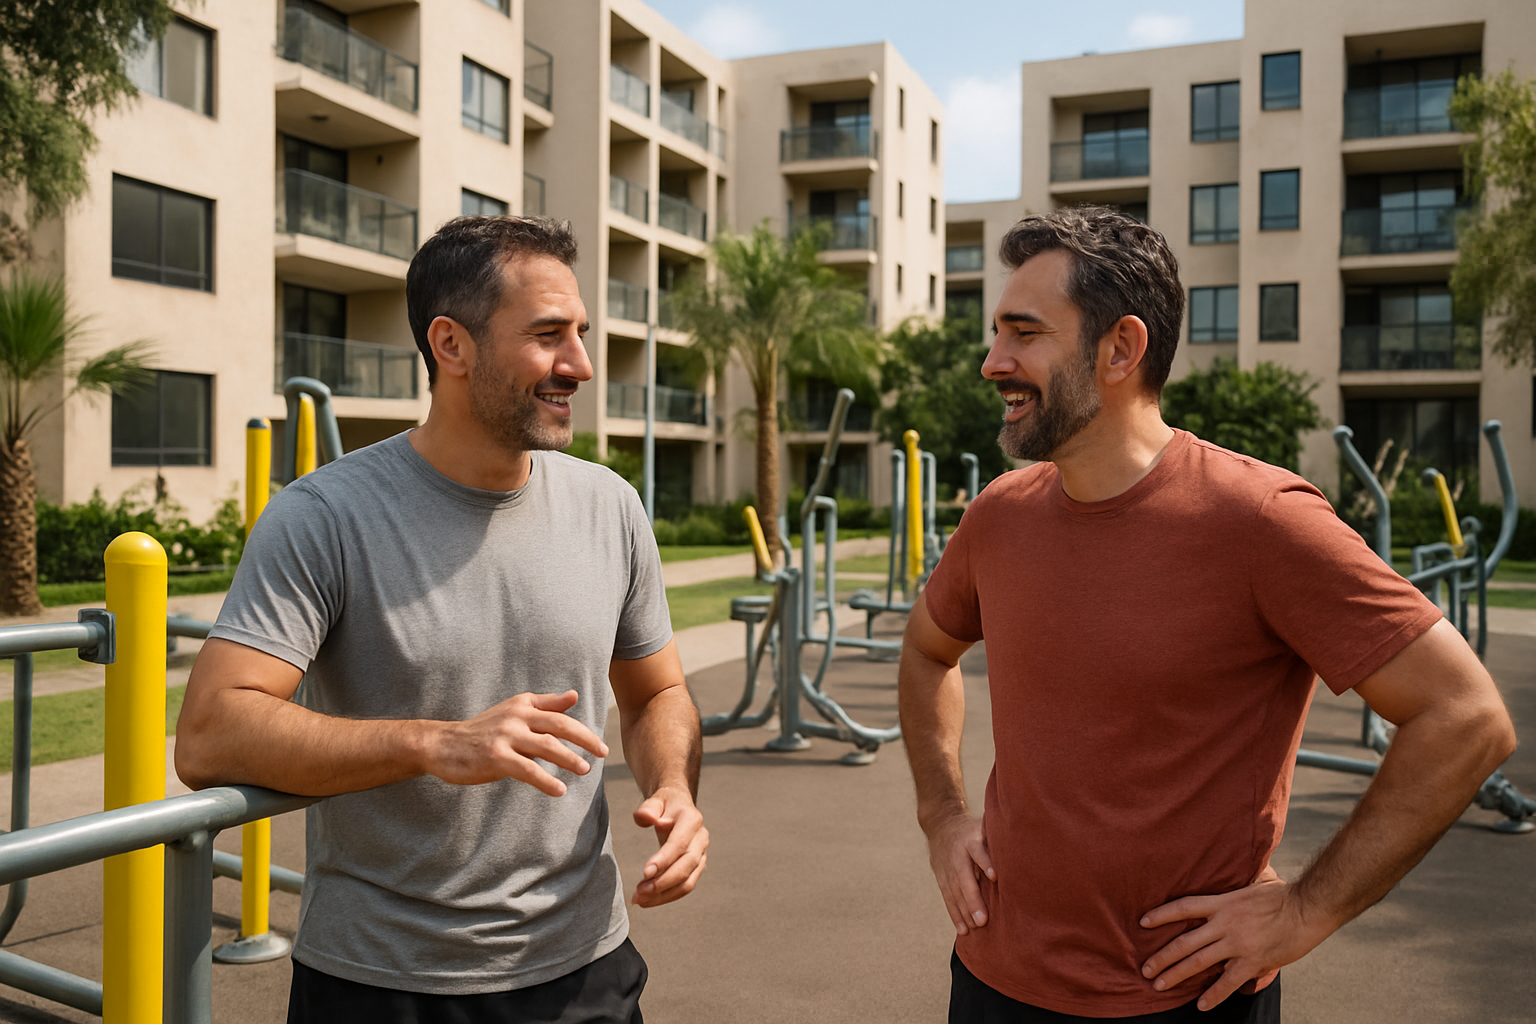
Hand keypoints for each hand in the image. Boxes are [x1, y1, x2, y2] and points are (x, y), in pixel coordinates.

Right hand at [426, 690, 608, 794]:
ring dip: (569, 759)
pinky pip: (528, 769)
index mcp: (522, 705)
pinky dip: (546, 781)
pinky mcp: (496, 757)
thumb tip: (573, 695)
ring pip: (547, 746)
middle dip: (584, 740)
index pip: (560, 716)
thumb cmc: (481, 731)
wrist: (442, 745)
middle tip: (602, 753)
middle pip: (559, 726)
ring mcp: (505, 736)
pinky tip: (559, 790)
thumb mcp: (512, 711)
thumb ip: (544, 704)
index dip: (583, 730)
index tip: (600, 745)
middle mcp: (516, 717)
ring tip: (585, 770)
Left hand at [631, 785, 707, 907]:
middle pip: (686, 867)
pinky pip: (685, 887)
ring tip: (640, 900)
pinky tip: (648, 900)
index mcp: (692, 820)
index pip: (679, 843)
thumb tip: (644, 818)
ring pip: (687, 882)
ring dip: (664, 895)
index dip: (664, 860)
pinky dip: (667, 896)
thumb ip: (647, 809)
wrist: (678, 807)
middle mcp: (701, 839)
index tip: (645, 873)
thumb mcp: (655, 801)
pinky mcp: (696, 868)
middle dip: (662, 883)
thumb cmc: (665, 805)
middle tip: (639, 893)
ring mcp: (701, 855)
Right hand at [924, 811, 993, 935]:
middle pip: (964, 878)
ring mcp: (946, 868)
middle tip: (983, 920)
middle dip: (973, 900)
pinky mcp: (941, 878)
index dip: (985, 863)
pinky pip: (947, 898)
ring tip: (975, 927)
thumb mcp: (984, 826)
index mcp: (970, 840)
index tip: (995, 876)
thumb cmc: (973, 829)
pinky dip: (955, 914)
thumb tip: (1026, 845)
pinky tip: (963, 929)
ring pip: (954, 892)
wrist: (941, 823)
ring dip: (964, 911)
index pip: (978, 851)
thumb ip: (998, 838)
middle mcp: (957, 855)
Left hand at [1139, 867, 1334, 1009]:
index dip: (1161, 915)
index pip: (1183, 907)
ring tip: (1159, 985)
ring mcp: (1237, 943)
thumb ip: (1232, 893)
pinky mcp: (1252, 961)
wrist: (1307, 908)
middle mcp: (1224, 923)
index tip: (1142, 923)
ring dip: (1176, 975)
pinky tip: (1201, 1005)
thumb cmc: (1282, 895)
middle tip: (1145, 969)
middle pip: (1184, 941)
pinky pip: (1228, 982)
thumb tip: (1223, 885)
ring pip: (1199, 962)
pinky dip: (1213, 995)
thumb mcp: (1250, 885)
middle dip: (1161, 956)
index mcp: (1222, 903)